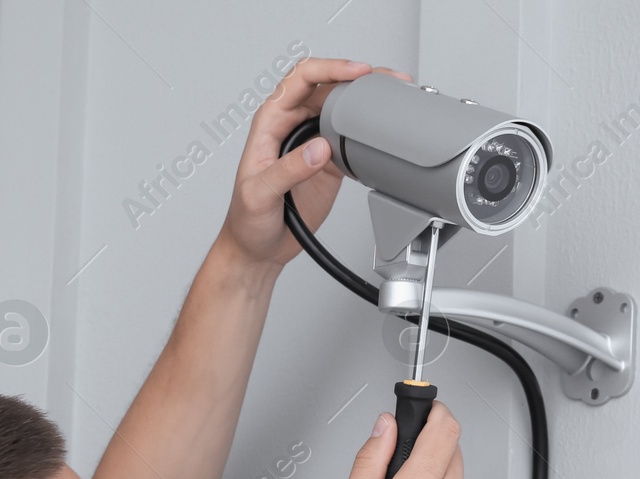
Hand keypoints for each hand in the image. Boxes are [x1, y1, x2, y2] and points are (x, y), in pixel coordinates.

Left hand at [216, 58, 410, 270]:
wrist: (258, 247)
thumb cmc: (246, 219)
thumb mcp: (259, 195)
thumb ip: (287, 170)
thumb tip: (319, 149)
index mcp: (271, 121)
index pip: (301, 79)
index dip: (330, 69)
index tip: (357, 73)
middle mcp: (293, 125)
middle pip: (329, 86)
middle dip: (359, 79)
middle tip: (387, 82)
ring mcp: (313, 142)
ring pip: (344, 109)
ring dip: (368, 102)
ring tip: (393, 99)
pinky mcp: (330, 162)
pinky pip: (352, 138)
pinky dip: (369, 133)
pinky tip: (384, 133)